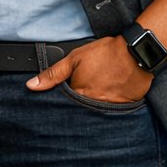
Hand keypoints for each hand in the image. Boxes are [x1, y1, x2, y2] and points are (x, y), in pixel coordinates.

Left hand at [26, 36, 152, 102]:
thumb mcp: (74, 59)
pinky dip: (108, 107)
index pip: (64, 105)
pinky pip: (111, 112)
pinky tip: (110, 95)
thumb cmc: (105, 54)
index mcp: (78, 95)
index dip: (62, 101)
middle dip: (77, 106)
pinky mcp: (122, 108)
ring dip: (92, 107)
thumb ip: (52, 74)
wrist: (136, 53)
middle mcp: (92, 106)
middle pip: (79, 111)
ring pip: (94, 113)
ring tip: (97, 92)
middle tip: (85, 91)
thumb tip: (31, 86)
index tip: (65, 96)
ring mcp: (108, 108)